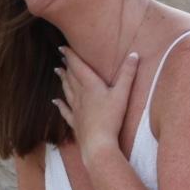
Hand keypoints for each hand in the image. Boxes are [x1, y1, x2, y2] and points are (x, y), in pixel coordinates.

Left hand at [55, 46, 139, 161]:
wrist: (98, 142)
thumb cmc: (111, 118)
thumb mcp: (122, 94)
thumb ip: (128, 74)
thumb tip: (134, 54)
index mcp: (90, 86)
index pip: (78, 67)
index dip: (70, 56)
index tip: (62, 47)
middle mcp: (80, 95)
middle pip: (71, 77)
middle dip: (67, 66)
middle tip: (61, 57)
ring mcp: (76, 109)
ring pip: (67, 91)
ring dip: (62, 80)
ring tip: (58, 72)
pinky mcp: (75, 122)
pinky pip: (65, 111)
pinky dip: (60, 104)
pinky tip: (55, 101)